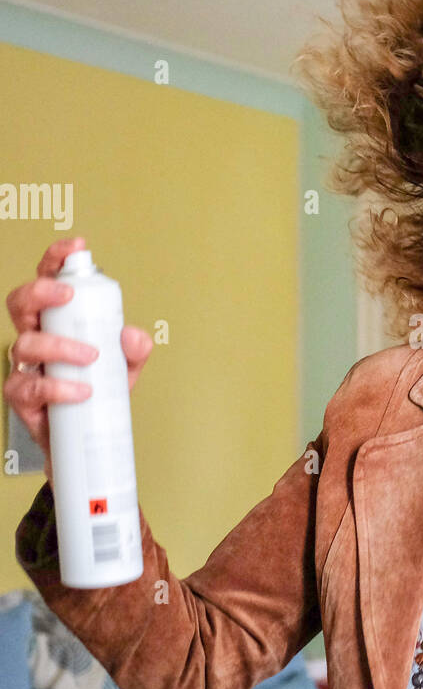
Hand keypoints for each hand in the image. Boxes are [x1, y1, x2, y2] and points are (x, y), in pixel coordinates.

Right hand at [4, 236, 153, 483]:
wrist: (89, 441)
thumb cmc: (100, 394)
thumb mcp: (127, 368)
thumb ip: (136, 349)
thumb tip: (131, 334)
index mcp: (58, 321)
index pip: (49, 280)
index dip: (56, 259)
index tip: (76, 247)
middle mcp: (37, 337)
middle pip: (20, 302)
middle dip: (41, 291)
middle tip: (69, 296)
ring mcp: (25, 367)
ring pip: (24, 343)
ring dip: (59, 346)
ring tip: (90, 356)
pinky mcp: (22, 397)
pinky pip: (29, 386)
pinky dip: (56, 386)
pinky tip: (80, 390)